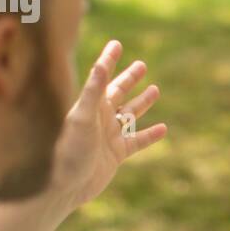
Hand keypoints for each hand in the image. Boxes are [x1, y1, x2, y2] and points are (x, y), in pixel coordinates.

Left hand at [51, 40, 167, 208]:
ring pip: (130, 114)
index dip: (110, 60)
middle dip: (130, 79)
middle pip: (119, 93)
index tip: (116, 44)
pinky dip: (150, 135)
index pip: (102, 77)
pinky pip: (137, 141)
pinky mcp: (116, 154)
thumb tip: (101, 63)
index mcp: (90, 105)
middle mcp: (100, 118)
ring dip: (142, 103)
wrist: (66, 186)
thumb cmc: (69, 149)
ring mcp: (109, 136)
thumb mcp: (82, 116)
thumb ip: (93, 90)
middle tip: (142, 65)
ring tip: (155, 90)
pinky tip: (163, 129)